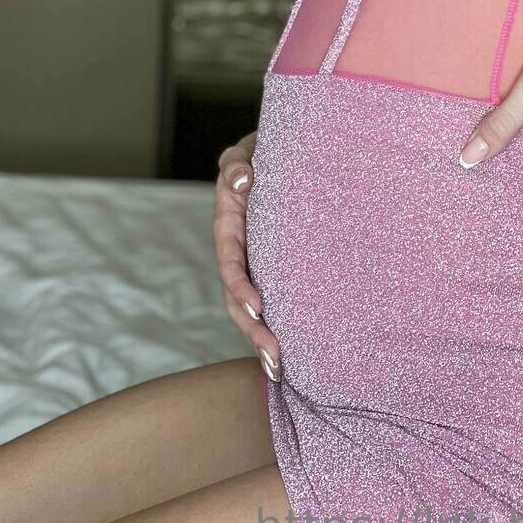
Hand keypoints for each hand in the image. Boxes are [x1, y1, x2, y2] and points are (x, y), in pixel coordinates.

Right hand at [214, 133, 281, 381]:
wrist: (284, 153)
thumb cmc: (265, 151)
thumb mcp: (247, 152)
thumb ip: (237, 164)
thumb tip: (239, 181)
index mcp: (230, 224)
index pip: (231, 261)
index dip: (241, 287)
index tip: (260, 308)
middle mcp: (239, 250)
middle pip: (239, 297)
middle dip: (254, 330)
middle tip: (275, 359)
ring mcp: (255, 262)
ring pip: (251, 308)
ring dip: (262, 339)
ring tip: (280, 371)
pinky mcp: (273, 269)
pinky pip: (273, 300)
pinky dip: (277, 328)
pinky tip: (292, 357)